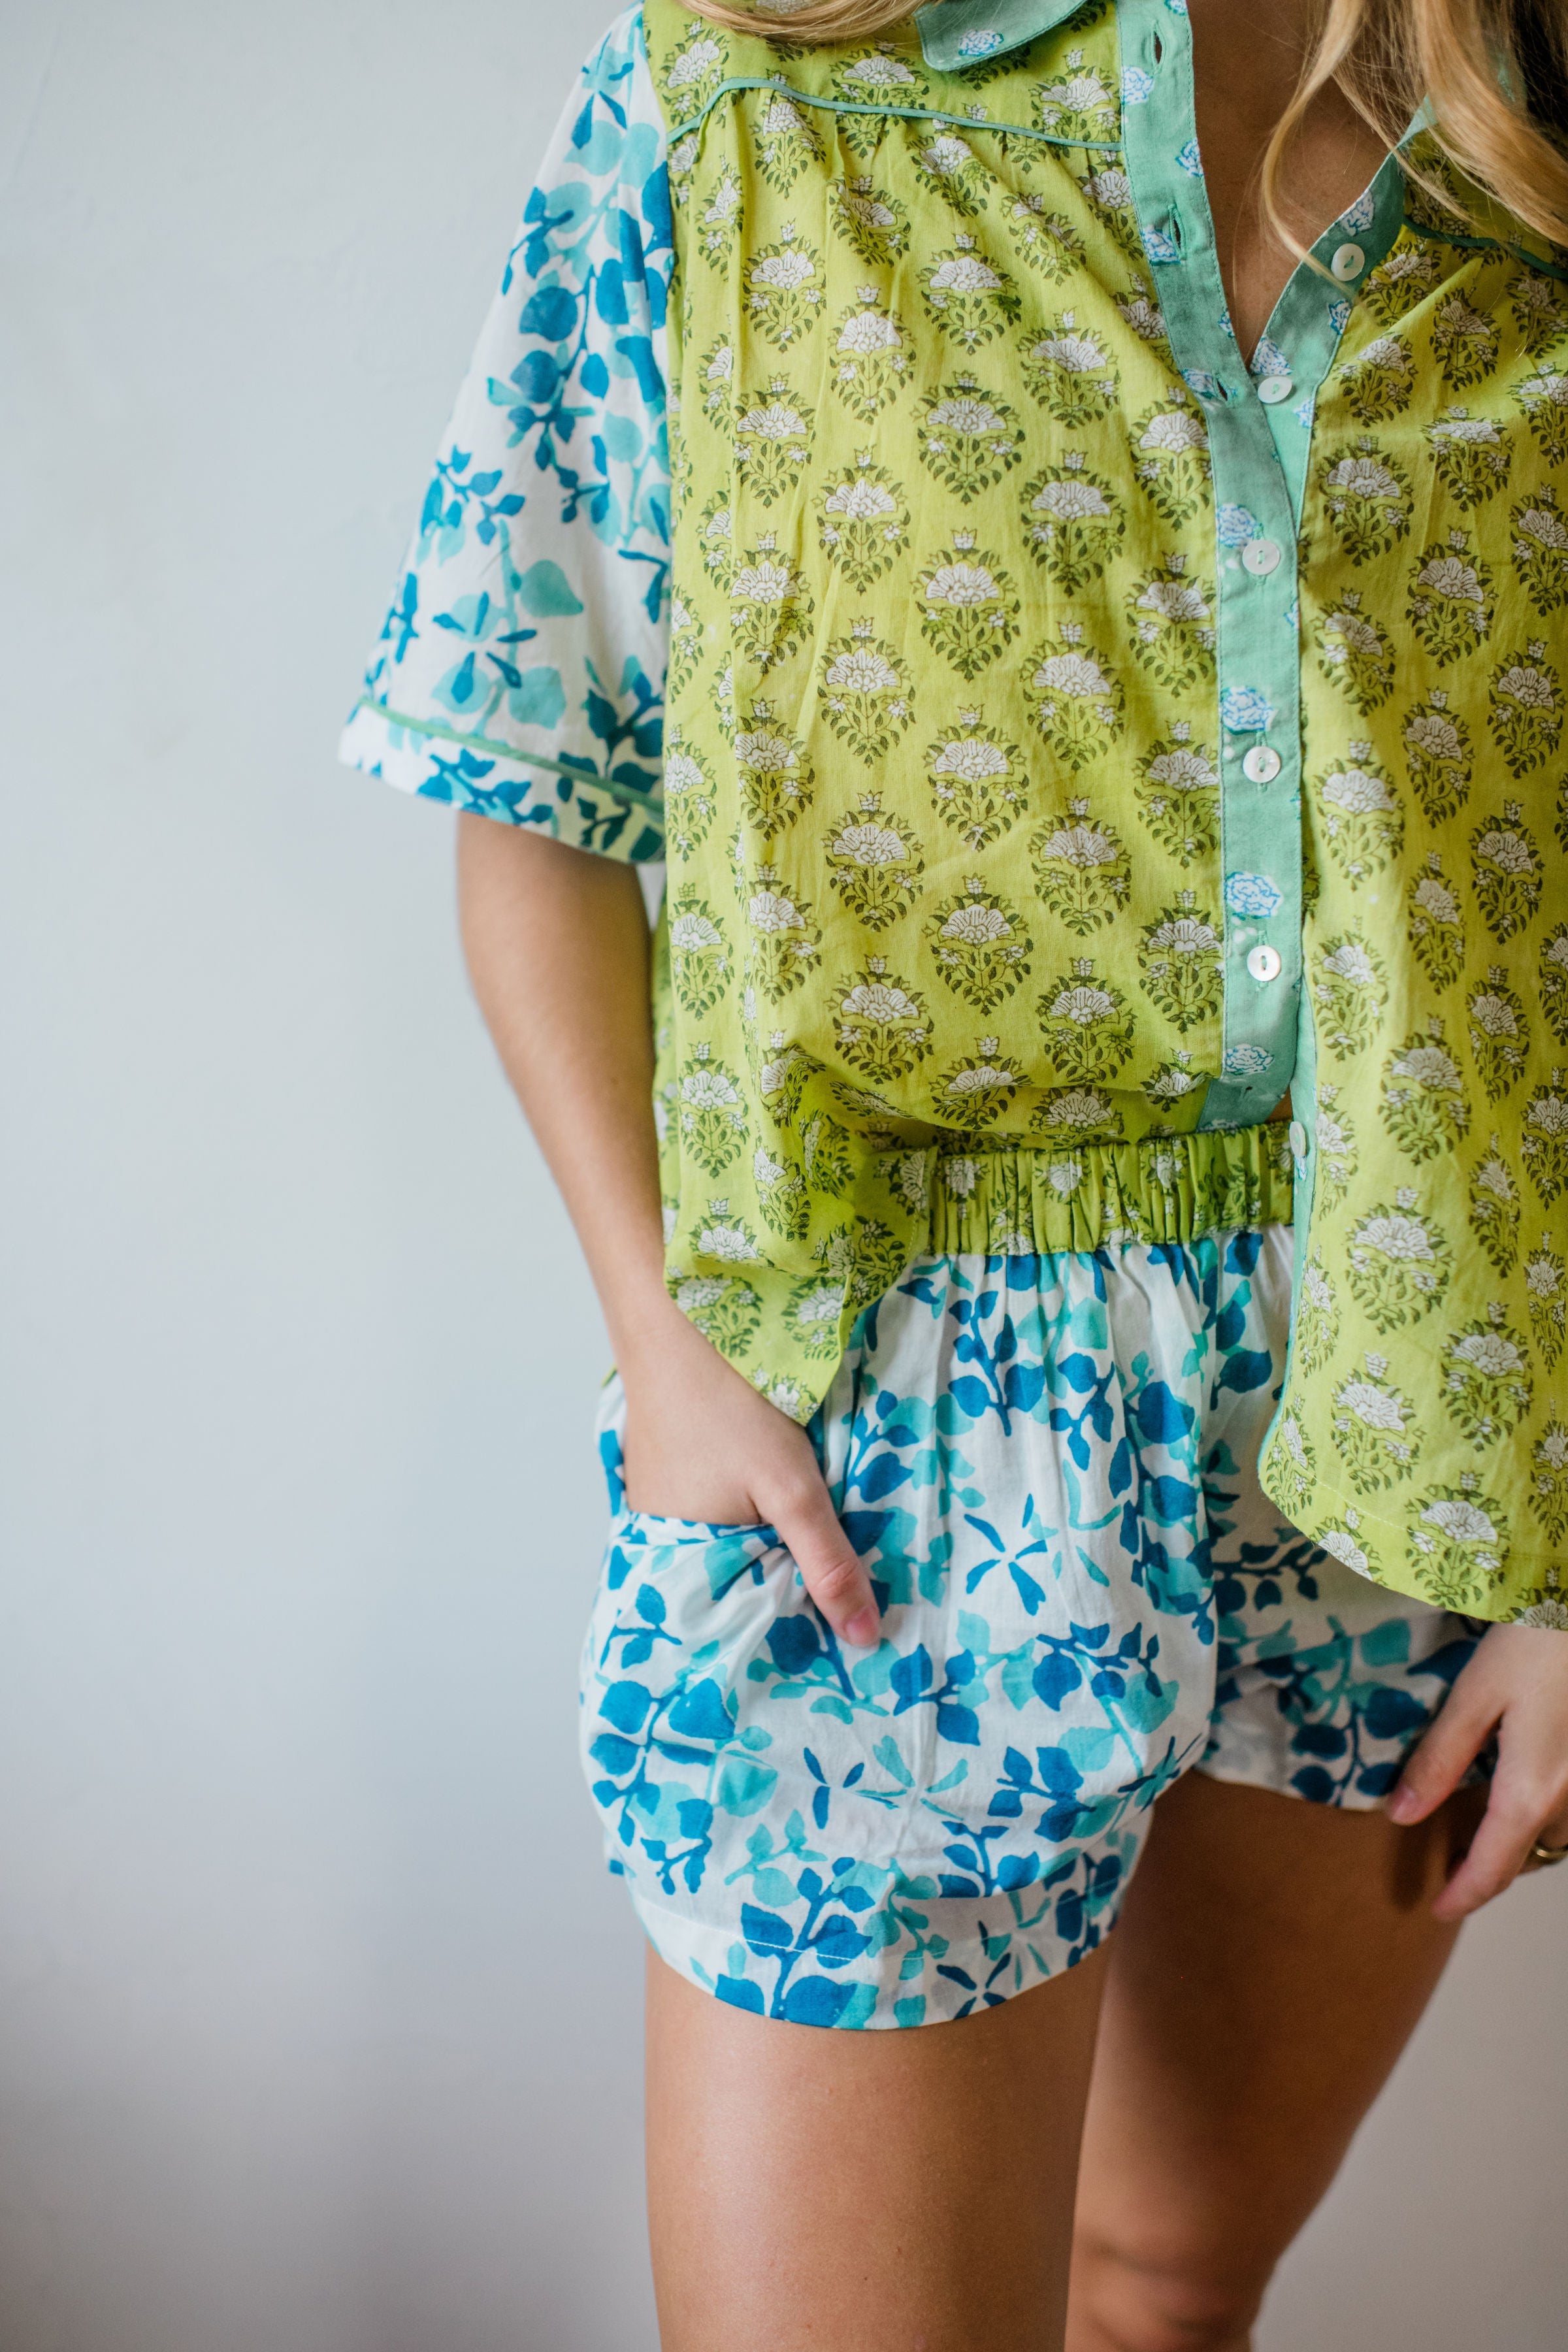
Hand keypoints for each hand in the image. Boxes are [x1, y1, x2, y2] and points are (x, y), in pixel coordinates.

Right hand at [616, 1297, 881, 1650]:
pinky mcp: (675, 1474)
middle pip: (738, 1587)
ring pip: (735, 1548)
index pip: (740, 1625)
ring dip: (774, 1551)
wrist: (680, 1319)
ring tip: (829, 1565)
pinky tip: (788, 1511)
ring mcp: (665, 1506)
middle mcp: (661, 1543)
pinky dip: (756, 1518)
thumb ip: (827, 1563)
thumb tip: (864, 1637)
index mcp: (676, 1564)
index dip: (791, 1635)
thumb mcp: (792, 1489)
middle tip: (849, 1606)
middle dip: (788, 1595)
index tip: (844, 1644)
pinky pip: (722, 1516)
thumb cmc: (730, 1405)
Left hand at [1387, 1622, 1567, 1920]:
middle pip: (1529, 1856)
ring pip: (1557, 1833)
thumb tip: (1403, 1816)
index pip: (1494, 1867)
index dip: (1464, 1895)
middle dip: (1490, 1868)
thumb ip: (1440, 1759)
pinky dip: (1544, 1811)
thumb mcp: (1476, 1695)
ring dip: (1521, 1840)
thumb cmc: (1536, 1645)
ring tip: (1479, 1826)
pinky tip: (1519, 1786)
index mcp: (1531, 1792)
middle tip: (1447, 1864)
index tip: (1437, 1910)